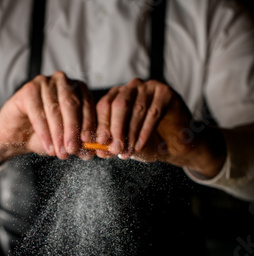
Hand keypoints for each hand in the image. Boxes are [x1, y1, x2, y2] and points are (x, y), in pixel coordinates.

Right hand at [0, 71, 95, 165]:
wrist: (17, 136)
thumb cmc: (45, 135)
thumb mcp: (66, 141)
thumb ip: (79, 144)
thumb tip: (91, 152)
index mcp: (78, 89)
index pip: (87, 105)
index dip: (89, 125)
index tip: (89, 142)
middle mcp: (63, 81)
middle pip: (71, 105)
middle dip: (73, 130)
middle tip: (72, 149)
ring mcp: (44, 82)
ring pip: (54, 109)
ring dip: (58, 134)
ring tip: (60, 153)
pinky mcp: (28, 89)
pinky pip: (37, 112)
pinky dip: (44, 132)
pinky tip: (48, 147)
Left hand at [95, 78, 225, 177]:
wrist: (174, 144)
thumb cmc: (147, 142)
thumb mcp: (125, 146)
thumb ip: (111, 147)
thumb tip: (98, 150)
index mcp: (117, 96)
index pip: (105, 105)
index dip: (102, 125)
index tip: (101, 143)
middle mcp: (132, 87)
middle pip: (119, 104)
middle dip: (116, 129)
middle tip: (116, 149)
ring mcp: (149, 87)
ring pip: (137, 109)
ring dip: (132, 134)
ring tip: (129, 151)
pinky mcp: (166, 92)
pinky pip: (153, 112)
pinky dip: (145, 131)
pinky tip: (141, 145)